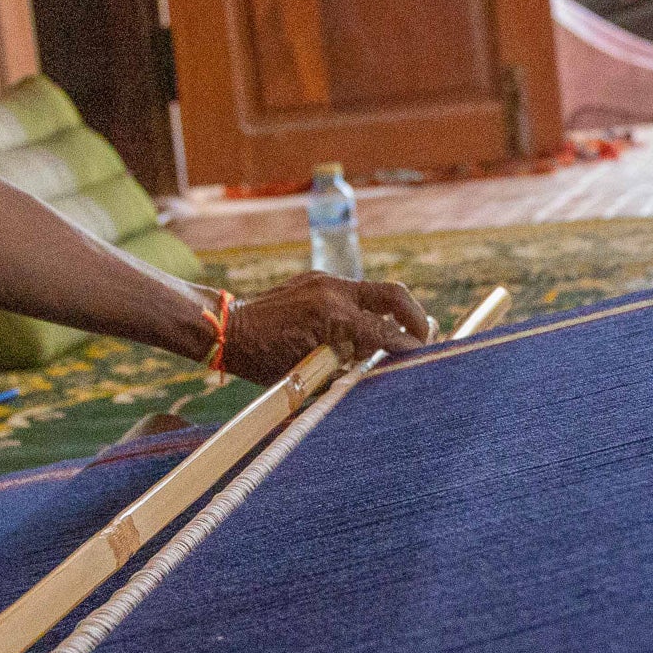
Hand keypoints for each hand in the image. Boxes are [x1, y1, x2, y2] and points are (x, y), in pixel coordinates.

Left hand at [220, 273, 432, 383]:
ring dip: (392, 315)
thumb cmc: (260, 359)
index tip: (425, 358)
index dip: (408, 348)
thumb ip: (346, 366)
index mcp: (332, 314)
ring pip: (375, 293)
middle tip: (427, 338)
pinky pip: (352, 294)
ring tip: (400, 339)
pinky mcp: (315, 280)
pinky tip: (363, 334)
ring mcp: (323, 281)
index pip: (385, 332)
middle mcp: (333, 290)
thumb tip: (377, 368)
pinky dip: (366, 312)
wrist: (225, 329)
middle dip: (416, 317)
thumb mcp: (308, 372)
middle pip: (393, 295)